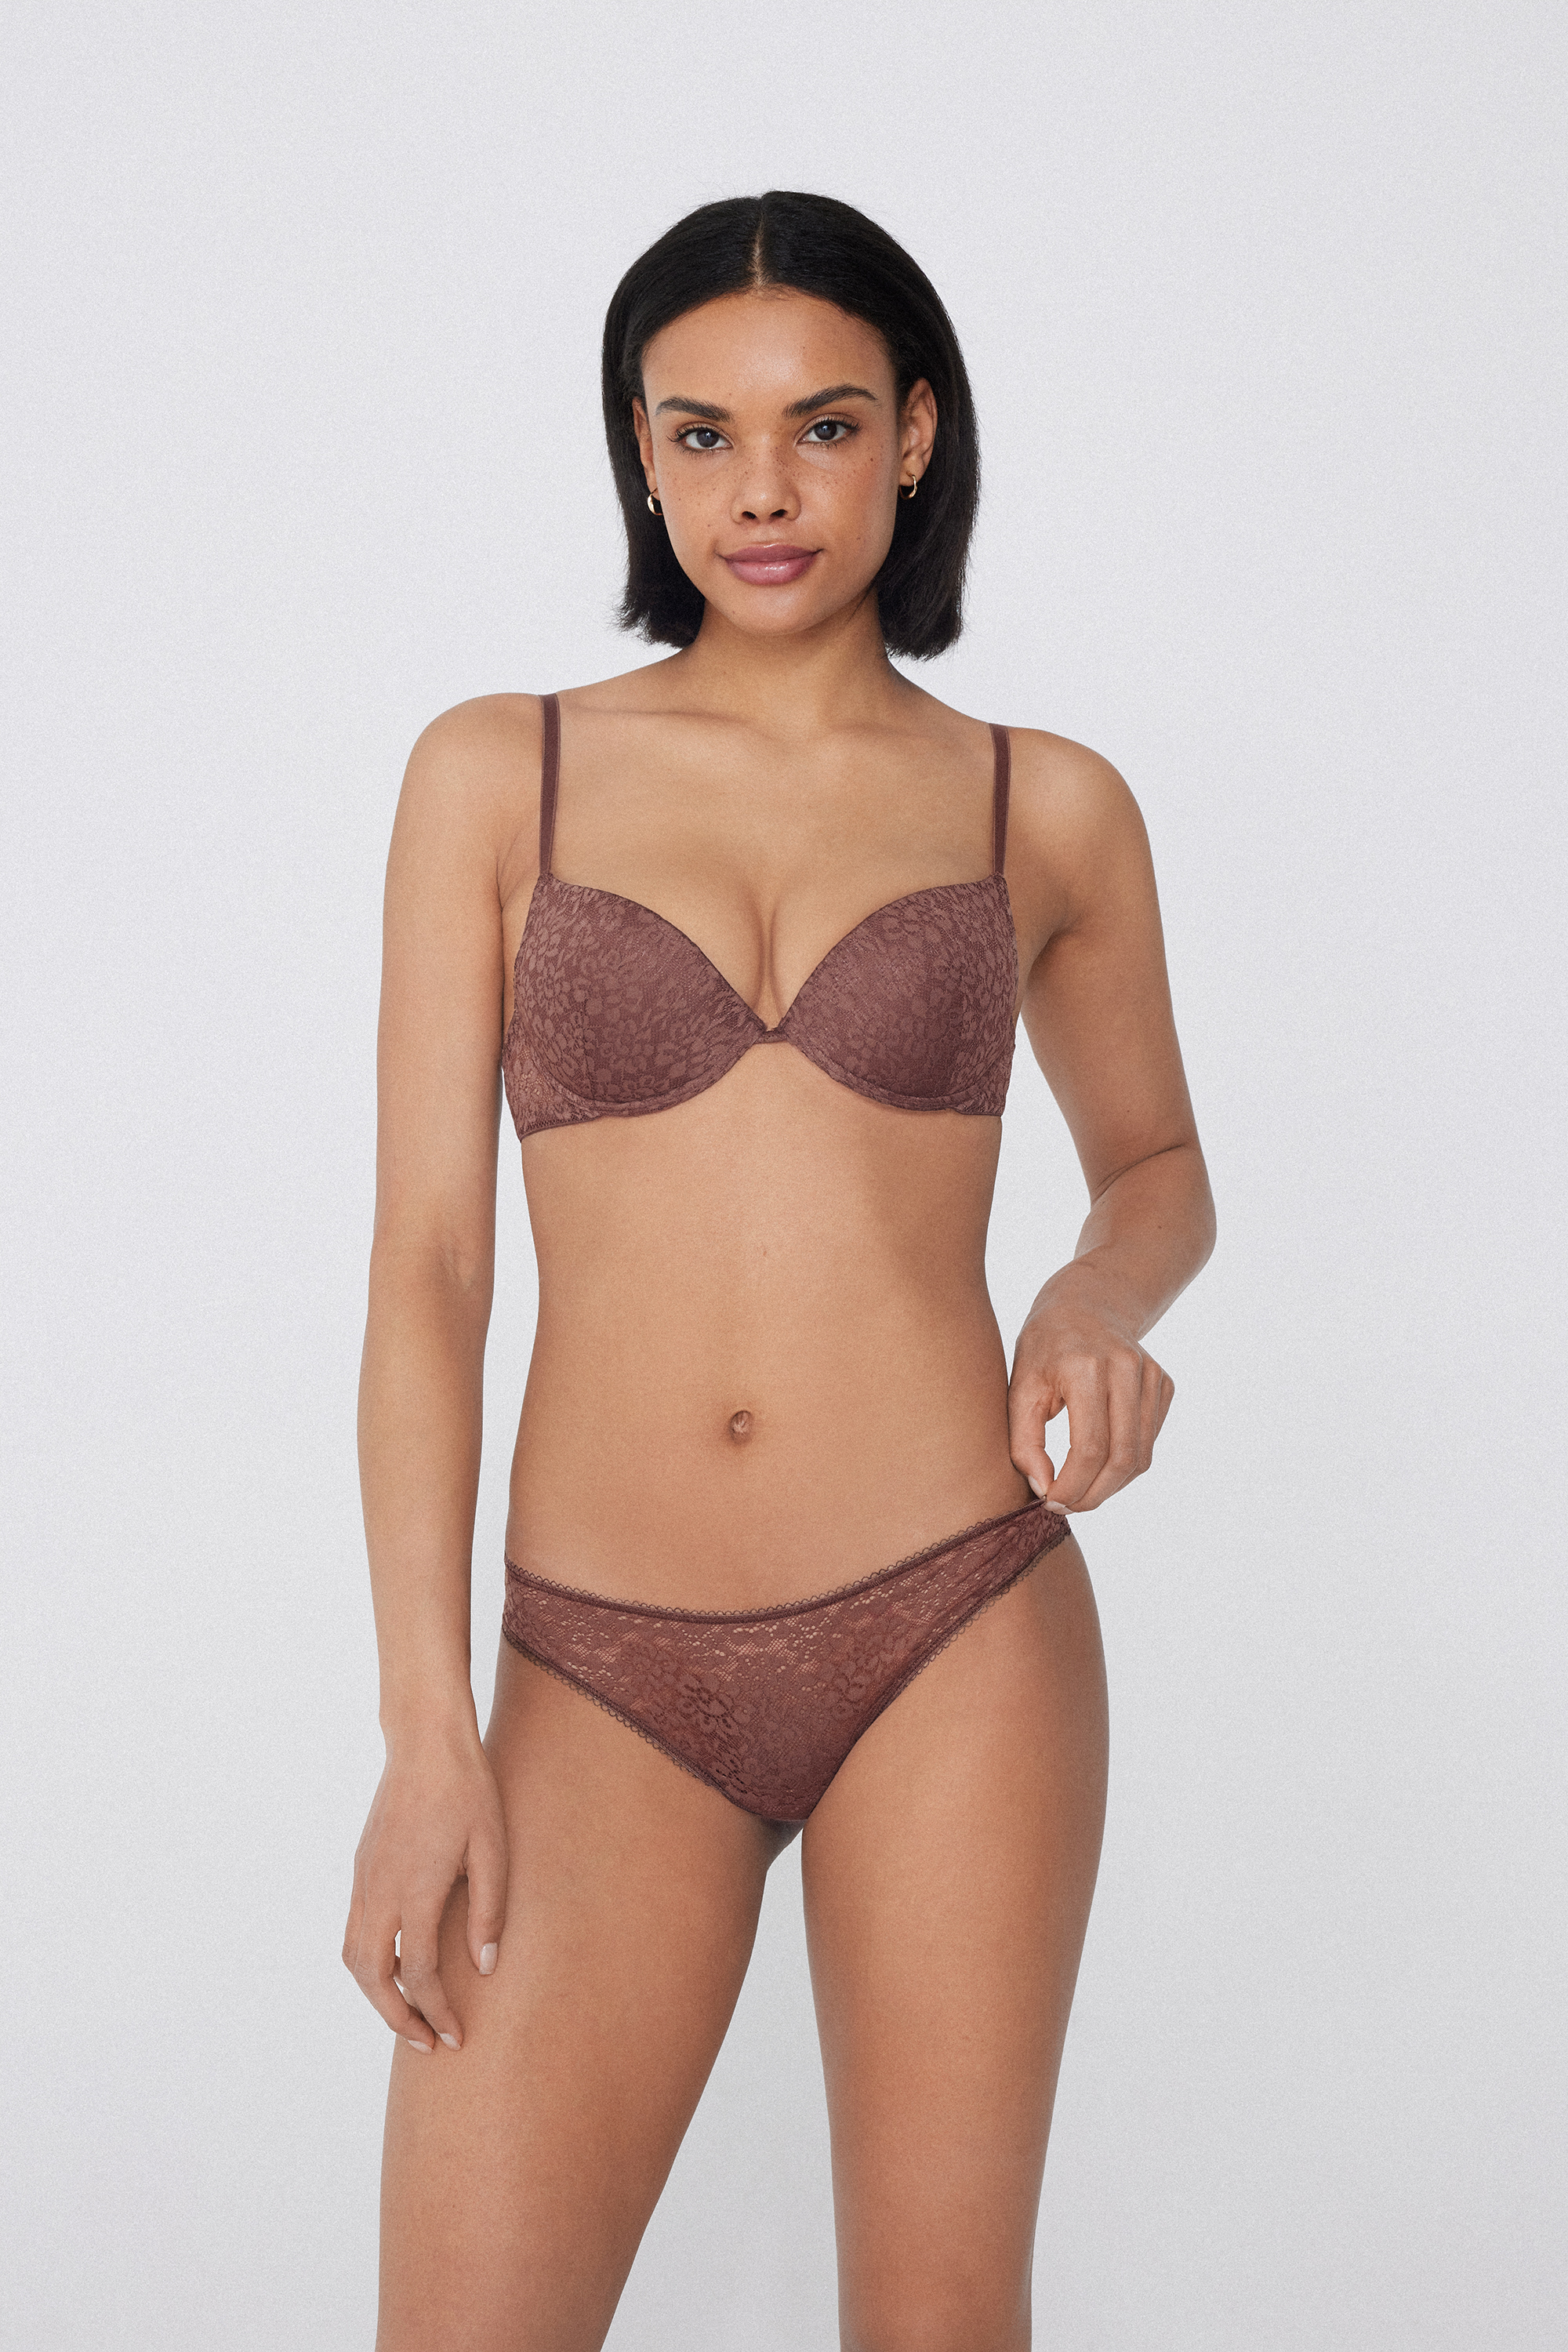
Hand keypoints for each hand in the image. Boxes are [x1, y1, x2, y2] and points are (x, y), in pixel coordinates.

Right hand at [342, 1716, 508, 2053]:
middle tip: (429, 2043)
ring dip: (377, 1994)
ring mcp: (365, 1879)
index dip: (437, 2012)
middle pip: (373, 1978)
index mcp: (415, 1891)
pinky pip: (354, 1930)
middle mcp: (380, 1891)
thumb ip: (488, 1912)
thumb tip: (483, 1969)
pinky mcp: (362, 1866)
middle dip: (398, 2018)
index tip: (456, 2038)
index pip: (419, 1974)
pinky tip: (395, 1967)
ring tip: (410, 2014)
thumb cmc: (468, 1791)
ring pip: (355, 1957)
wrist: (425, 1742)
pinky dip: (369, 1963)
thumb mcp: (493, 1850)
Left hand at [1008, 1276, 1174, 1514]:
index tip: (1050, 1502)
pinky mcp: (1164, 1385)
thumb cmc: (1044, 1348)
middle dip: (1093, 1495)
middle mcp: (1127, 1369)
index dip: (1071, 1487)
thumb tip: (1046, 1491)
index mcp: (1085, 1367)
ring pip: (1140, 1457)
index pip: (1088, 1448)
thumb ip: (1024, 1442)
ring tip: (1080, 1491)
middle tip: (1067, 1507)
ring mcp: (1152, 1376)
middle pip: (1121, 1458)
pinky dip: (1125, 1465)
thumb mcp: (1019, 1389)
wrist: (1086, 1303)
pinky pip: (1148, 1443)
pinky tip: (1098, 1463)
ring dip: (1110, 1486)